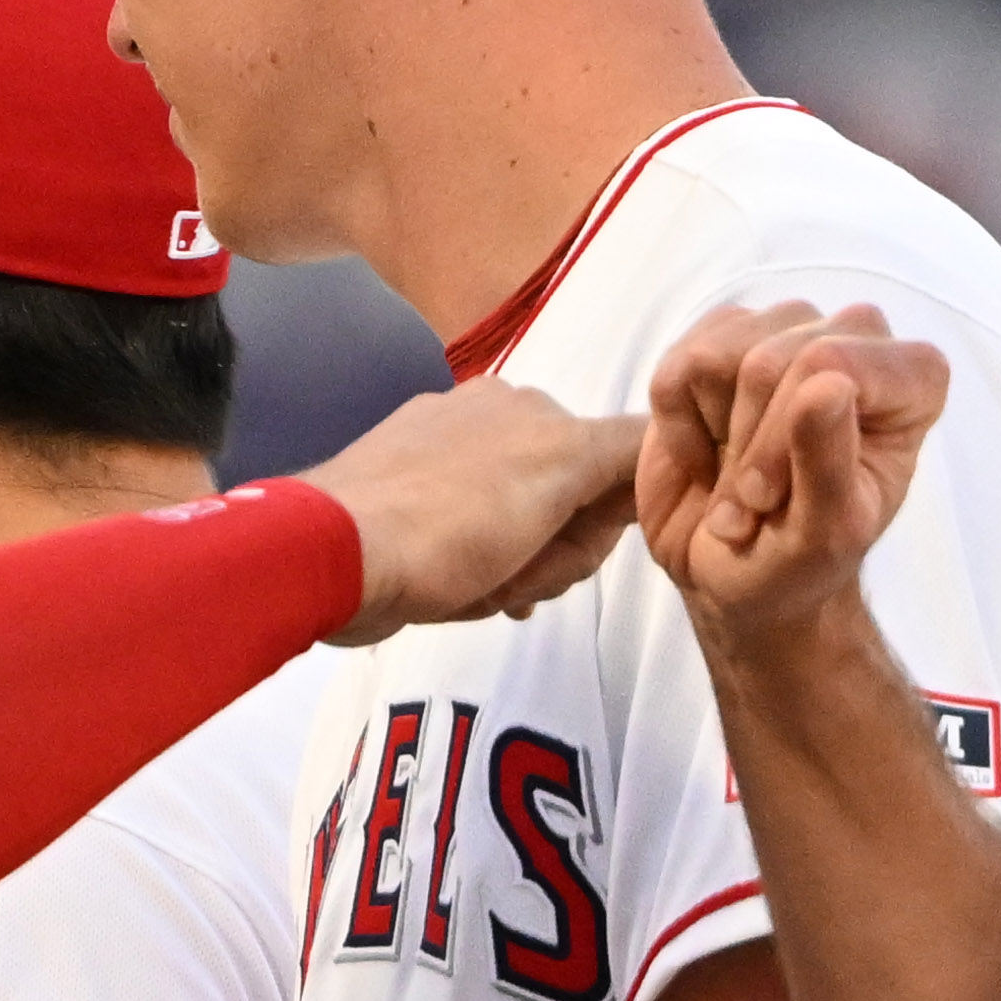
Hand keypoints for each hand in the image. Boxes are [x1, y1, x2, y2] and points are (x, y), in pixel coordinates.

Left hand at [302, 379, 644, 642]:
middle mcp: (488, 421)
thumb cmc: (453, 524)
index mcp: (528, 405)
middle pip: (570, 502)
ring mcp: (442, 462)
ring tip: (482, 592)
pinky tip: (458, 595)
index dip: (607, 517)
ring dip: (518, 571)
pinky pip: (475, 547)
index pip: (615, 458)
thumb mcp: (561, 470)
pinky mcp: (406, 505)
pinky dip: (477, 576)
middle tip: (522, 579)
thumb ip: (626, 449)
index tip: (579, 546)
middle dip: (557, 553)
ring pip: (524, 532)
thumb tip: (666, 436)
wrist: (334, 558)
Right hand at [636, 300, 949, 637]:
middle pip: (768, 361)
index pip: (830, 365)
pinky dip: (677, 426)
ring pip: (717, 357)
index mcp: (911, 383)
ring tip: (732, 483)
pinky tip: (705, 455)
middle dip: (745, 445)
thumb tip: (827, 383)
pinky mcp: (723, 339)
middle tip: (751, 504)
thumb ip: (830, 463)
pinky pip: (677, 365)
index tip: (769, 501)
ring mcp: (787, 331)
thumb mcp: (822, 537)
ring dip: (713, 436)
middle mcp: (855, 340)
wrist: (733, 572)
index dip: (782, 437)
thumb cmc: (796, 562)